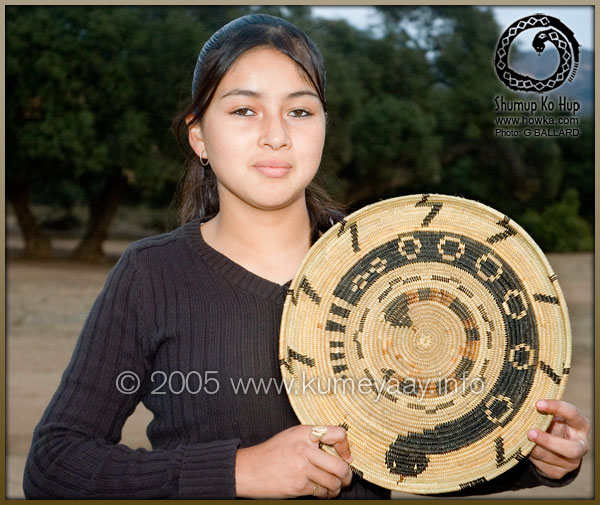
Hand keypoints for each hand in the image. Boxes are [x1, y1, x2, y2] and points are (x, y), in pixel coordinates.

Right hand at [235, 425, 352, 498]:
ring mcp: (302, 469)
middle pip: (340, 466)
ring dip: (336, 487)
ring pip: (333, 482)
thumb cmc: (271, 453)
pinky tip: (321, 491)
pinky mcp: (298, 487)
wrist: (248, 469)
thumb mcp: (292, 436)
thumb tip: (339, 451)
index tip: (346, 456)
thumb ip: (313, 440)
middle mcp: (305, 449)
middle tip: (346, 478)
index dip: (346, 447)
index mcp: (304, 433)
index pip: (338, 434)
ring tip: (333, 486)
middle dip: (347, 476)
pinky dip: (324, 494)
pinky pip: (321, 492)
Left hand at [527, 399, 589, 478]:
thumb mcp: (551, 416)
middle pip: (571, 449)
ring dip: (534, 449)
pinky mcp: (559, 473)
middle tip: (530, 432)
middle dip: (548, 441)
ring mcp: (572, 462)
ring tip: (522, 439)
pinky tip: (525, 449)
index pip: (572, 414)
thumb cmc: (550, 424)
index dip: (556, 407)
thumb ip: (544, 412)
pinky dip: (531, 457)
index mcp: (581, 425)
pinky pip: (543, 467)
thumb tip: (524, 403)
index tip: (537, 404)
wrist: (551, 446)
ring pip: (552, 458)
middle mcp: (581, 445)